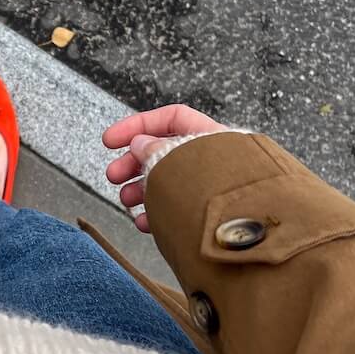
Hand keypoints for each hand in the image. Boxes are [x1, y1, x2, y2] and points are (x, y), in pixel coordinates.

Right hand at [102, 105, 226, 233]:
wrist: (243, 234)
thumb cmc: (218, 192)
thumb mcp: (173, 160)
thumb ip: (152, 148)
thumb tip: (140, 143)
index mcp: (210, 137)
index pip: (170, 119)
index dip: (136, 125)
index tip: (111, 140)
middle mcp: (211, 160)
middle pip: (163, 152)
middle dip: (132, 163)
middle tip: (113, 174)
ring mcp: (209, 188)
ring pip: (167, 182)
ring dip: (140, 189)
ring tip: (126, 199)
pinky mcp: (206, 214)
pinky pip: (176, 208)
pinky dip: (156, 212)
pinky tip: (145, 220)